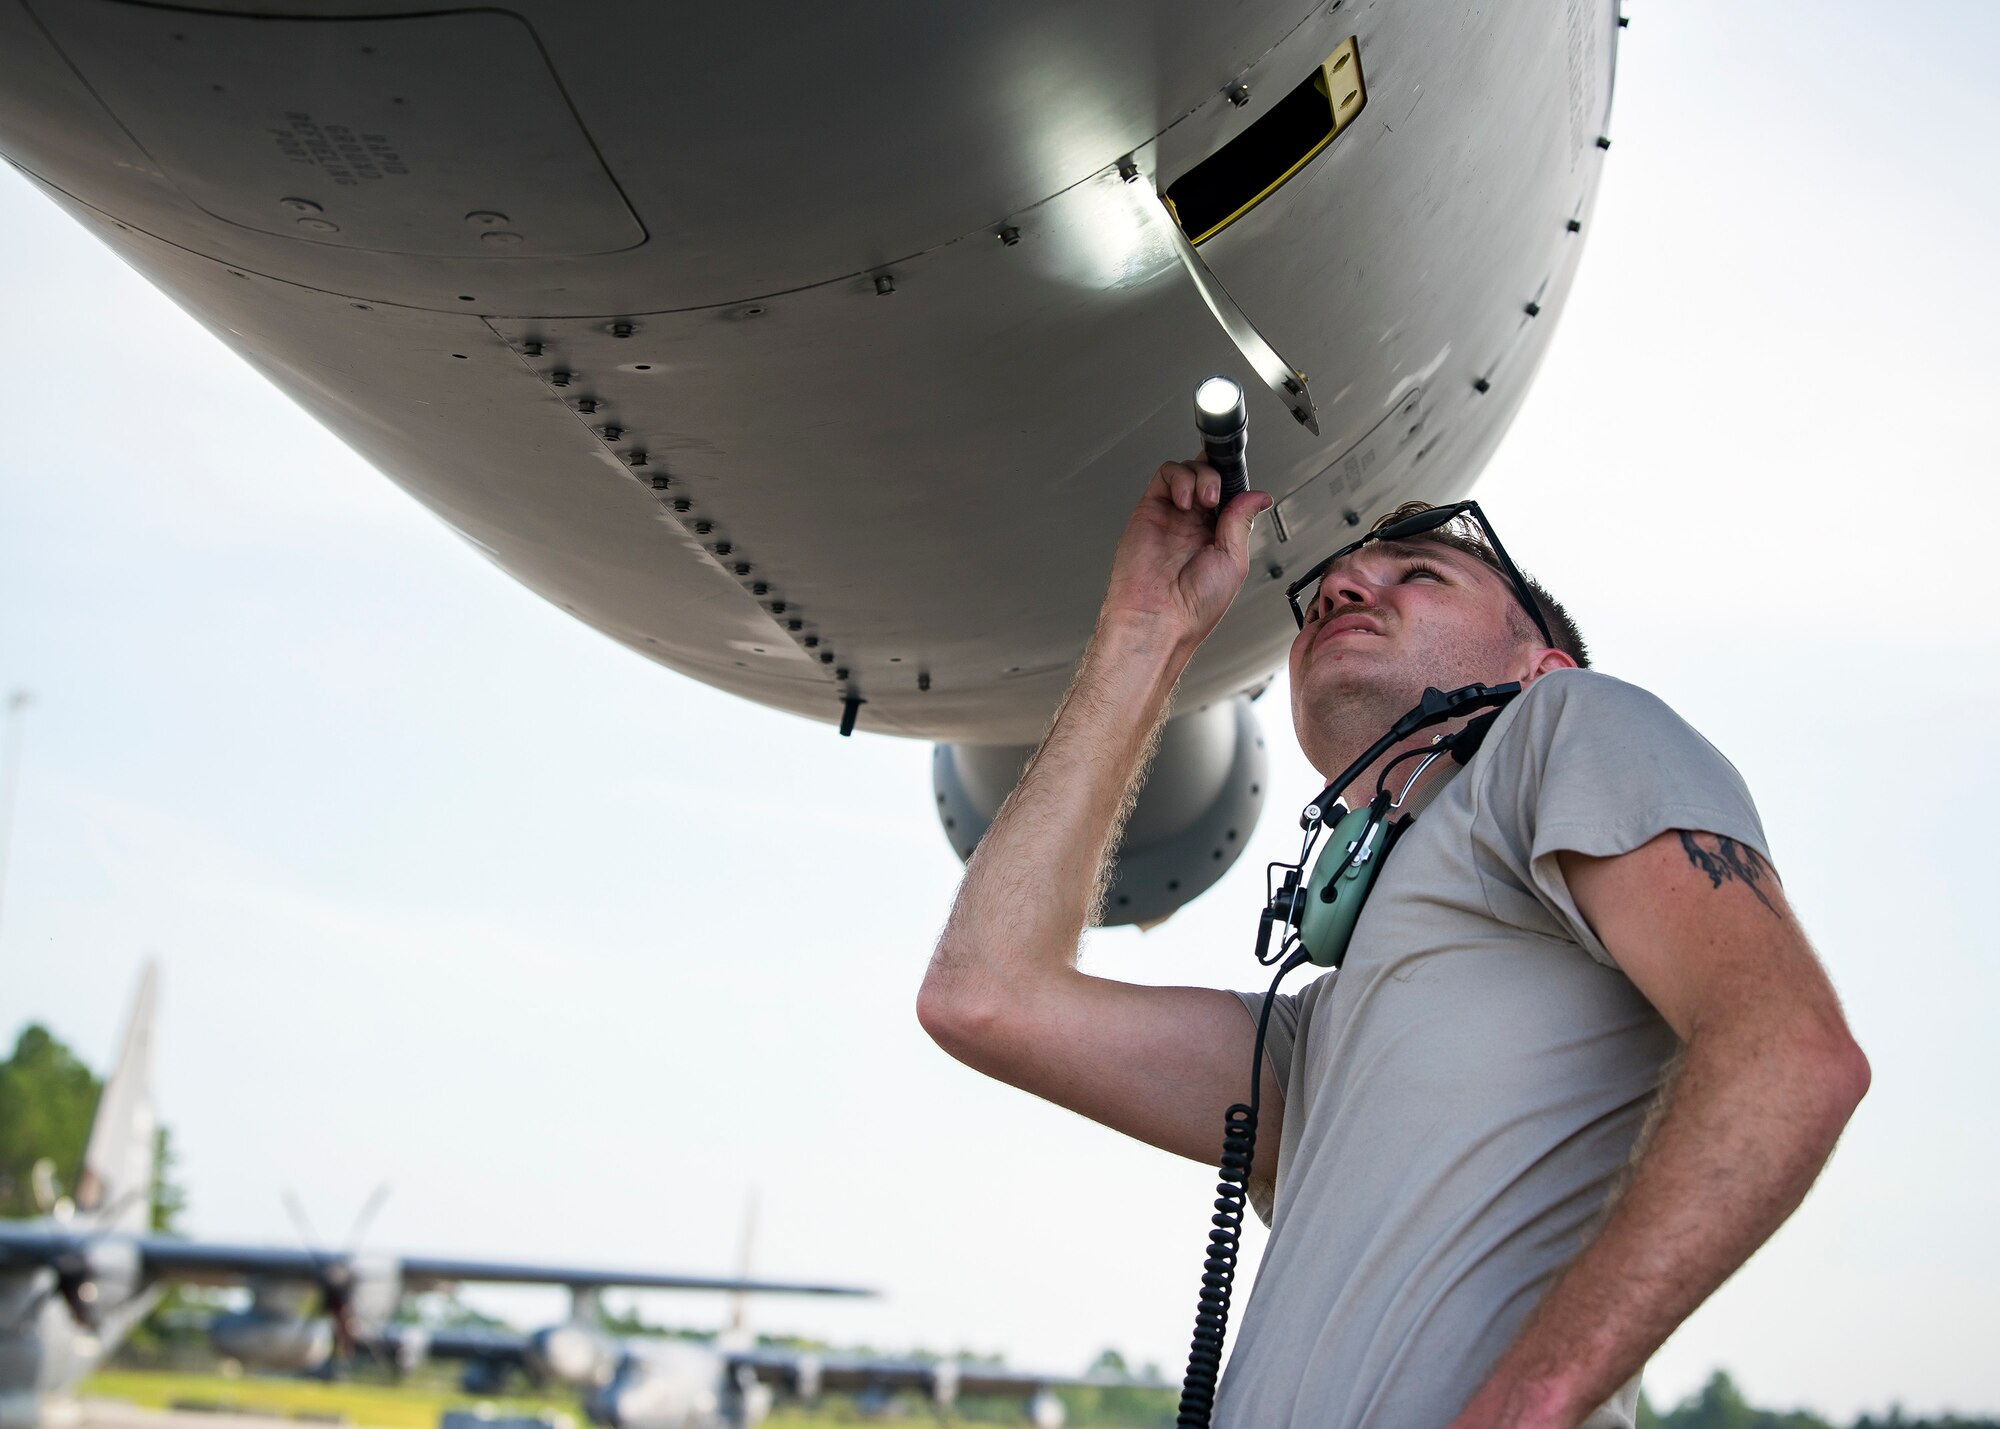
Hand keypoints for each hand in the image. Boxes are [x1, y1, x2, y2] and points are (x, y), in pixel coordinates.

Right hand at [1099, 459, 1271, 649]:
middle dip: (1219, 476)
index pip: (1228, 494)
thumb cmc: (1193, 606)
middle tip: (1219, 497)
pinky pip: (1165, 476)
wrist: (1159, 618)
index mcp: (1216, 536)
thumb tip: (1258, 496)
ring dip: (1202, 476)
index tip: (1242, 487)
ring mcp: (1171, 515)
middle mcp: (1192, 523)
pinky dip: (1179, 478)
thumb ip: (1241, 522)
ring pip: (1188, 470)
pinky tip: (1185, 500)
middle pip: (1208, 476)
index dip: (1235, 483)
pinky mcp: (1149, 510)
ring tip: (1205, 499)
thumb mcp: (1234, 561)